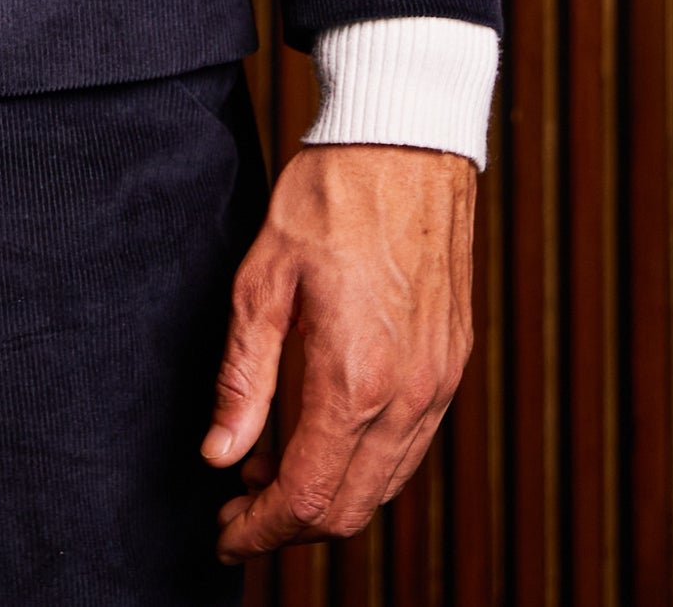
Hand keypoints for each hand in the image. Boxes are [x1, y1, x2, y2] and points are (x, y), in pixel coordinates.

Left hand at [203, 143, 475, 559]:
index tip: (226, 533)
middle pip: (350, 509)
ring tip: (270, 466)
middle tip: (240, 507)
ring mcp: (439, 383)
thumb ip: (244, 377)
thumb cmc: (329, 195)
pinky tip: (323, 433)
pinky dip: (364, 462)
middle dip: (290, 525)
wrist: (405, 140)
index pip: (307, 498)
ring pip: (384, 485)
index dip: (260, 530)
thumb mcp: (261, 279)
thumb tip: (220, 452)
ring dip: (328, 495)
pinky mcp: (452, 364)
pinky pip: (410, 446)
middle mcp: (409, 395)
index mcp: (356, 379)